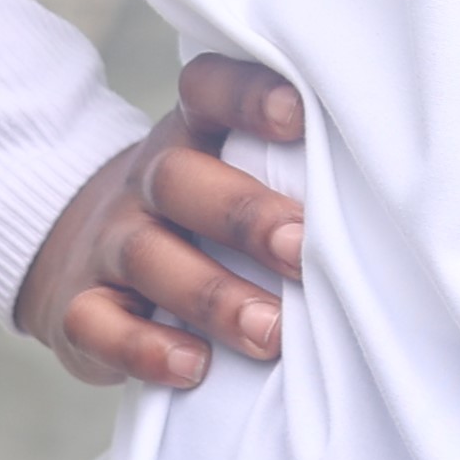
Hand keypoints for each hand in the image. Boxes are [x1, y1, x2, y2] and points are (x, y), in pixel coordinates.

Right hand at [15, 52, 309, 389]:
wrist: (77, 254)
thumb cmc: (197, 220)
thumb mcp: (230, 179)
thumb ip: (287, 181)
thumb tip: (383, 212)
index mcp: (191, 138)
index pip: (206, 92)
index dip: (246, 95)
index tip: (300, 115)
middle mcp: (146, 184)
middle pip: (179, 178)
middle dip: (244, 215)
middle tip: (301, 249)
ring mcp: (106, 244)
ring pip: (147, 255)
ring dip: (213, 295)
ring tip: (270, 332)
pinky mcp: (78, 309)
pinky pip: (98, 325)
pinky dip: (146, 349)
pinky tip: (194, 367)